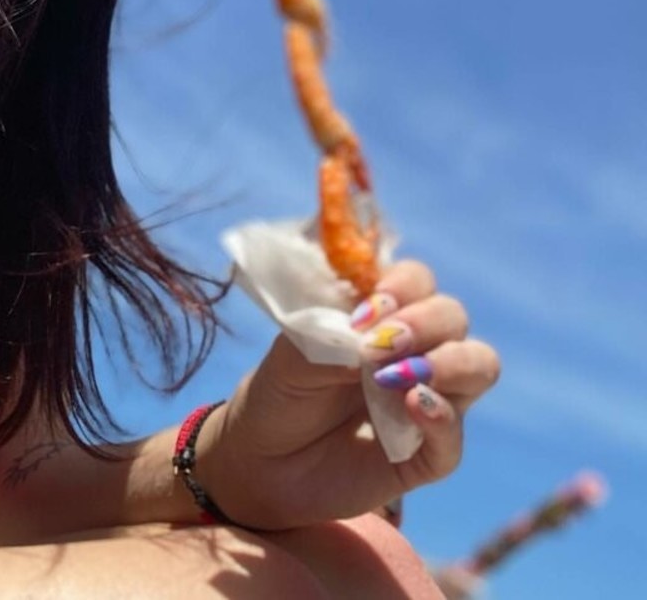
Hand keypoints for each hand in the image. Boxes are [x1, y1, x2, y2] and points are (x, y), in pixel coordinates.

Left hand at [198, 259, 499, 530]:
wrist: (264, 462)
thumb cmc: (282, 393)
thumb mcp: (293, 354)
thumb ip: (333, 337)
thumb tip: (375, 338)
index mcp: (384, 316)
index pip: (418, 280)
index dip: (403, 285)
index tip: (369, 307)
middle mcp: (417, 351)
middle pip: (453, 317)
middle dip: (425, 321)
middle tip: (383, 344)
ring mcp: (428, 400)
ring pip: (478, 366)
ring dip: (449, 362)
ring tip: (398, 375)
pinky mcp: (429, 454)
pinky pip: (455, 436)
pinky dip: (442, 418)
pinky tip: (413, 406)